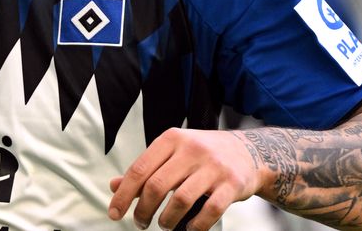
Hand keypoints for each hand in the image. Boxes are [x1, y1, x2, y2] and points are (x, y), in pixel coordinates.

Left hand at [108, 128, 262, 230]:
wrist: (248, 151)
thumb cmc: (202, 154)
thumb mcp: (172, 153)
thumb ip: (145, 169)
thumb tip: (114, 186)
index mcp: (172, 139)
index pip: (139, 169)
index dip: (123, 194)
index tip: (115, 213)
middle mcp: (192, 149)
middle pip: (156, 185)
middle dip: (143, 210)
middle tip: (140, 223)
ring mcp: (213, 166)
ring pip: (181, 199)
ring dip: (167, 220)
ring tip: (164, 225)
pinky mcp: (232, 184)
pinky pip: (210, 210)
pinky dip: (196, 225)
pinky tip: (189, 229)